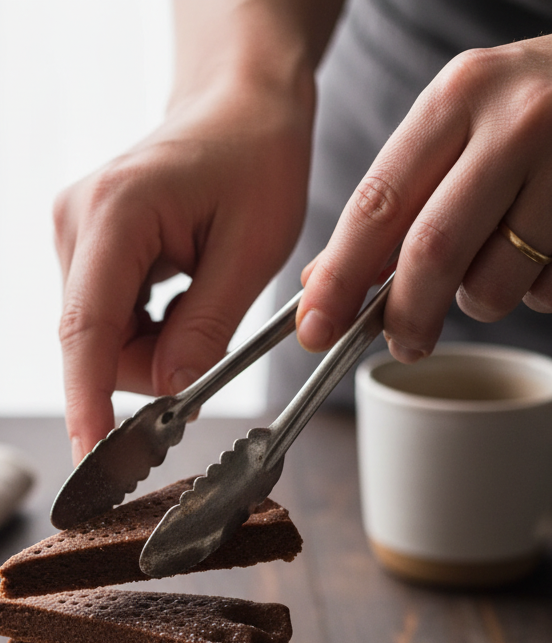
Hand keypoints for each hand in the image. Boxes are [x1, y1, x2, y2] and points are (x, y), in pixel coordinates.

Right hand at [54, 72, 314, 462]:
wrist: (237, 103)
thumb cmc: (256, 158)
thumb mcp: (254, 249)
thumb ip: (208, 329)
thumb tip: (172, 397)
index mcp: (116, 213)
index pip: (87, 329)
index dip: (86, 402)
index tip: (88, 459)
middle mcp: (76, 223)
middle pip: (96, 345)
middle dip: (152, 367)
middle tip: (215, 331)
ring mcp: (72, 236)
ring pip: (101, 342)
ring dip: (155, 346)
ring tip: (201, 294)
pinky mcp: (81, 250)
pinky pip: (107, 324)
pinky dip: (148, 330)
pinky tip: (180, 292)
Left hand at [297, 35, 551, 363]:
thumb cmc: (522, 110)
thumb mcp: (453, 123)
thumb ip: (394, 195)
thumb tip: (322, 280)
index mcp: (457, 98)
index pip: (378, 205)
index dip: (340, 277)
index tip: (315, 326)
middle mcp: (513, 124)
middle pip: (432, 252)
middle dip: (407, 314)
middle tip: (403, 342)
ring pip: (493, 284)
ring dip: (478, 299)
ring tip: (492, 263)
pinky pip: (544, 291)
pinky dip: (531, 291)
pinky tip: (539, 250)